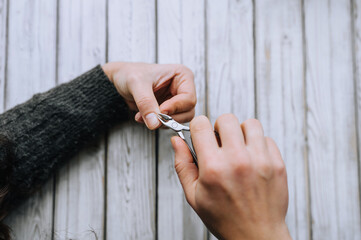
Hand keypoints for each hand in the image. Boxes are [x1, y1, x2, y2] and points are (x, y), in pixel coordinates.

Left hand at [102, 62, 195, 128]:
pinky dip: (157, 123)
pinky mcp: (169, 110)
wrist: (118, 81)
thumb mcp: (136, 84)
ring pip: (180, 120)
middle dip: (170, 118)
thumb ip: (146, 103)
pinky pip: (170, 123)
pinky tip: (144, 117)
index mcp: (182, 75)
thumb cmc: (129, 74)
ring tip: (144, 116)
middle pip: (188, 111)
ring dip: (162, 122)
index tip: (160, 111)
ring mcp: (177, 100)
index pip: (189, 98)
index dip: (175, 107)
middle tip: (153, 118)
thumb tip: (155, 122)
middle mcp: (183, 88)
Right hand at [171, 114, 290, 239]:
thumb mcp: (193, 195)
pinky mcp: (277, 163)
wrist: (257, 236)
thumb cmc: (224, 218)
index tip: (201, 134)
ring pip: (250, 124)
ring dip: (241, 132)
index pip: (201, 125)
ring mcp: (260, 160)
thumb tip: (176, 140)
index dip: (198, 127)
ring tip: (238, 148)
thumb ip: (183, 164)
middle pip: (226, 119)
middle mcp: (238, 160)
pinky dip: (258, 144)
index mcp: (213, 167)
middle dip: (219, 128)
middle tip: (220, 143)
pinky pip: (266, 138)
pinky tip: (252, 158)